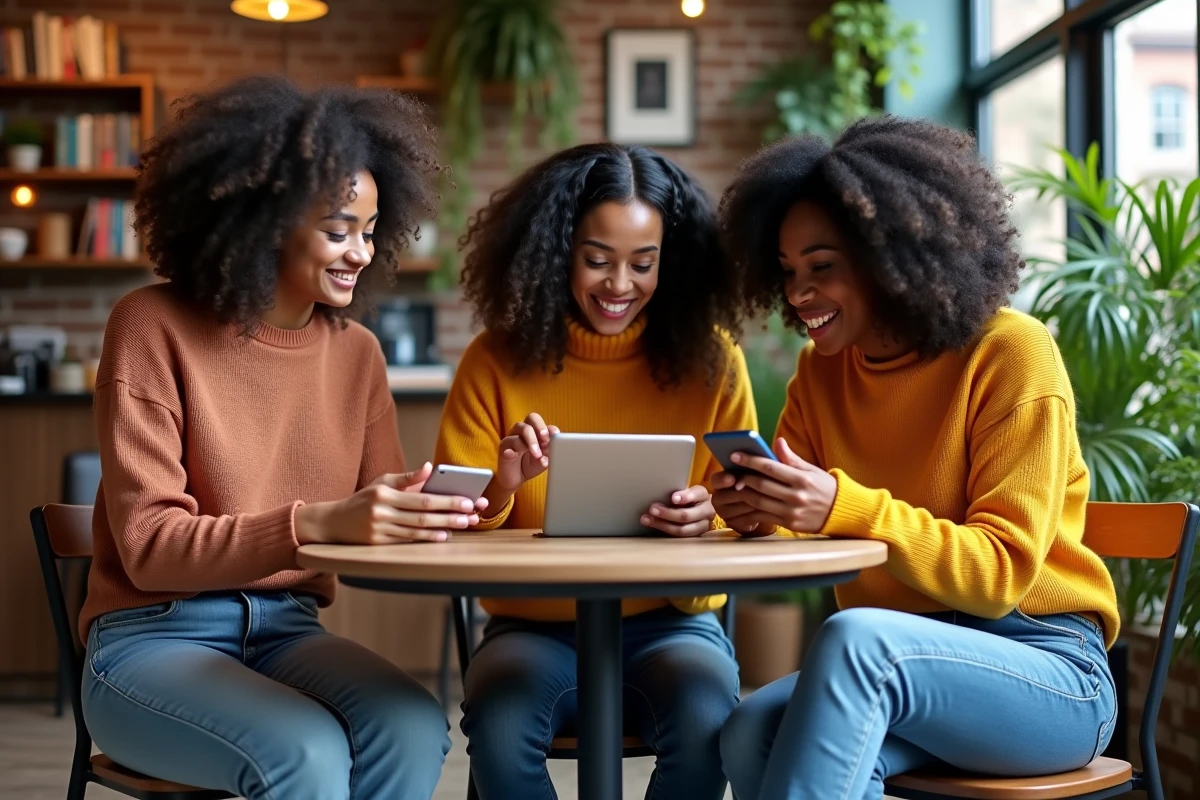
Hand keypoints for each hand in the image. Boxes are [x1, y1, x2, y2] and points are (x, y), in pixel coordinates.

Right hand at [296, 463, 481, 544]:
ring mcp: (379, 529)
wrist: (334, 521)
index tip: (467, 500)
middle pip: (423, 515)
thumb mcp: (382, 481)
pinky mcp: (378, 543)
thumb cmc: (365, 498)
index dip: (446, 500)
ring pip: (417, 530)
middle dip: (450, 515)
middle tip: (471, 516)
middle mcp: (382, 512)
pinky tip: (442, 536)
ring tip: (463, 525)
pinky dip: (427, 538)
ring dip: (442, 528)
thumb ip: (407, 477)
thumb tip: (430, 467)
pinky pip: (407, 540)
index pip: (422, 497)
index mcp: (384, 492)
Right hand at [495, 413, 559, 491]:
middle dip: (540, 427)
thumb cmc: (531, 465)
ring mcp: (512, 437)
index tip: (555, 436)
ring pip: (520, 428)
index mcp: (536, 431)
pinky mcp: (503, 448)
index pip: (543, 423)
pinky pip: (506, 444)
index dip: (549, 428)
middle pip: (532, 417)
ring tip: (537, 455)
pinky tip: (514, 455)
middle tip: (545, 440)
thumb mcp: (543, 461)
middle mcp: (523, 430)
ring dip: (531, 441)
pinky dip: (511, 449)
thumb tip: (549, 455)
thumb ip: (548, 455)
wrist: (516, 478)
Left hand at [641, 485, 714, 537]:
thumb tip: (658, 492)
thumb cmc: (687, 497)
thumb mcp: (686, 490)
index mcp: (703, 495)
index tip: (673, 498)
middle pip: (686, 515)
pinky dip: (664, 530)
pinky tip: (653, 524)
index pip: (697, 495)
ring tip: (648, 519)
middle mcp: (706, 511)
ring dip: (662, 525)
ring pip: (682, 530)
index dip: (685, 497)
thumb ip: (678, 493)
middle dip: (668, 513)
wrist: (699, 509)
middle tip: (652, 509)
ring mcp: (702, 526)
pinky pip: (679, 537)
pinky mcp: (695, 537)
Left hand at [711, 438, 836, 534]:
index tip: (735, 455)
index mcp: (802, 479)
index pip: (770, 467)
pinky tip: (742, 504)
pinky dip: (750, 510)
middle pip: (761, 485)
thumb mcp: (812, 470)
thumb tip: (778, 441)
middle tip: (731, 471)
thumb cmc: (824, 487)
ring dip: (743, 493)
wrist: (842, 513)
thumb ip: (792, 458)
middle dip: (743, 477)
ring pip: (759, 502)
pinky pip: (764, 516)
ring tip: (734, 486)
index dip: (750, 460)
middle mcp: (796, 496)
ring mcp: (792, 511)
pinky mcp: (789, 524)